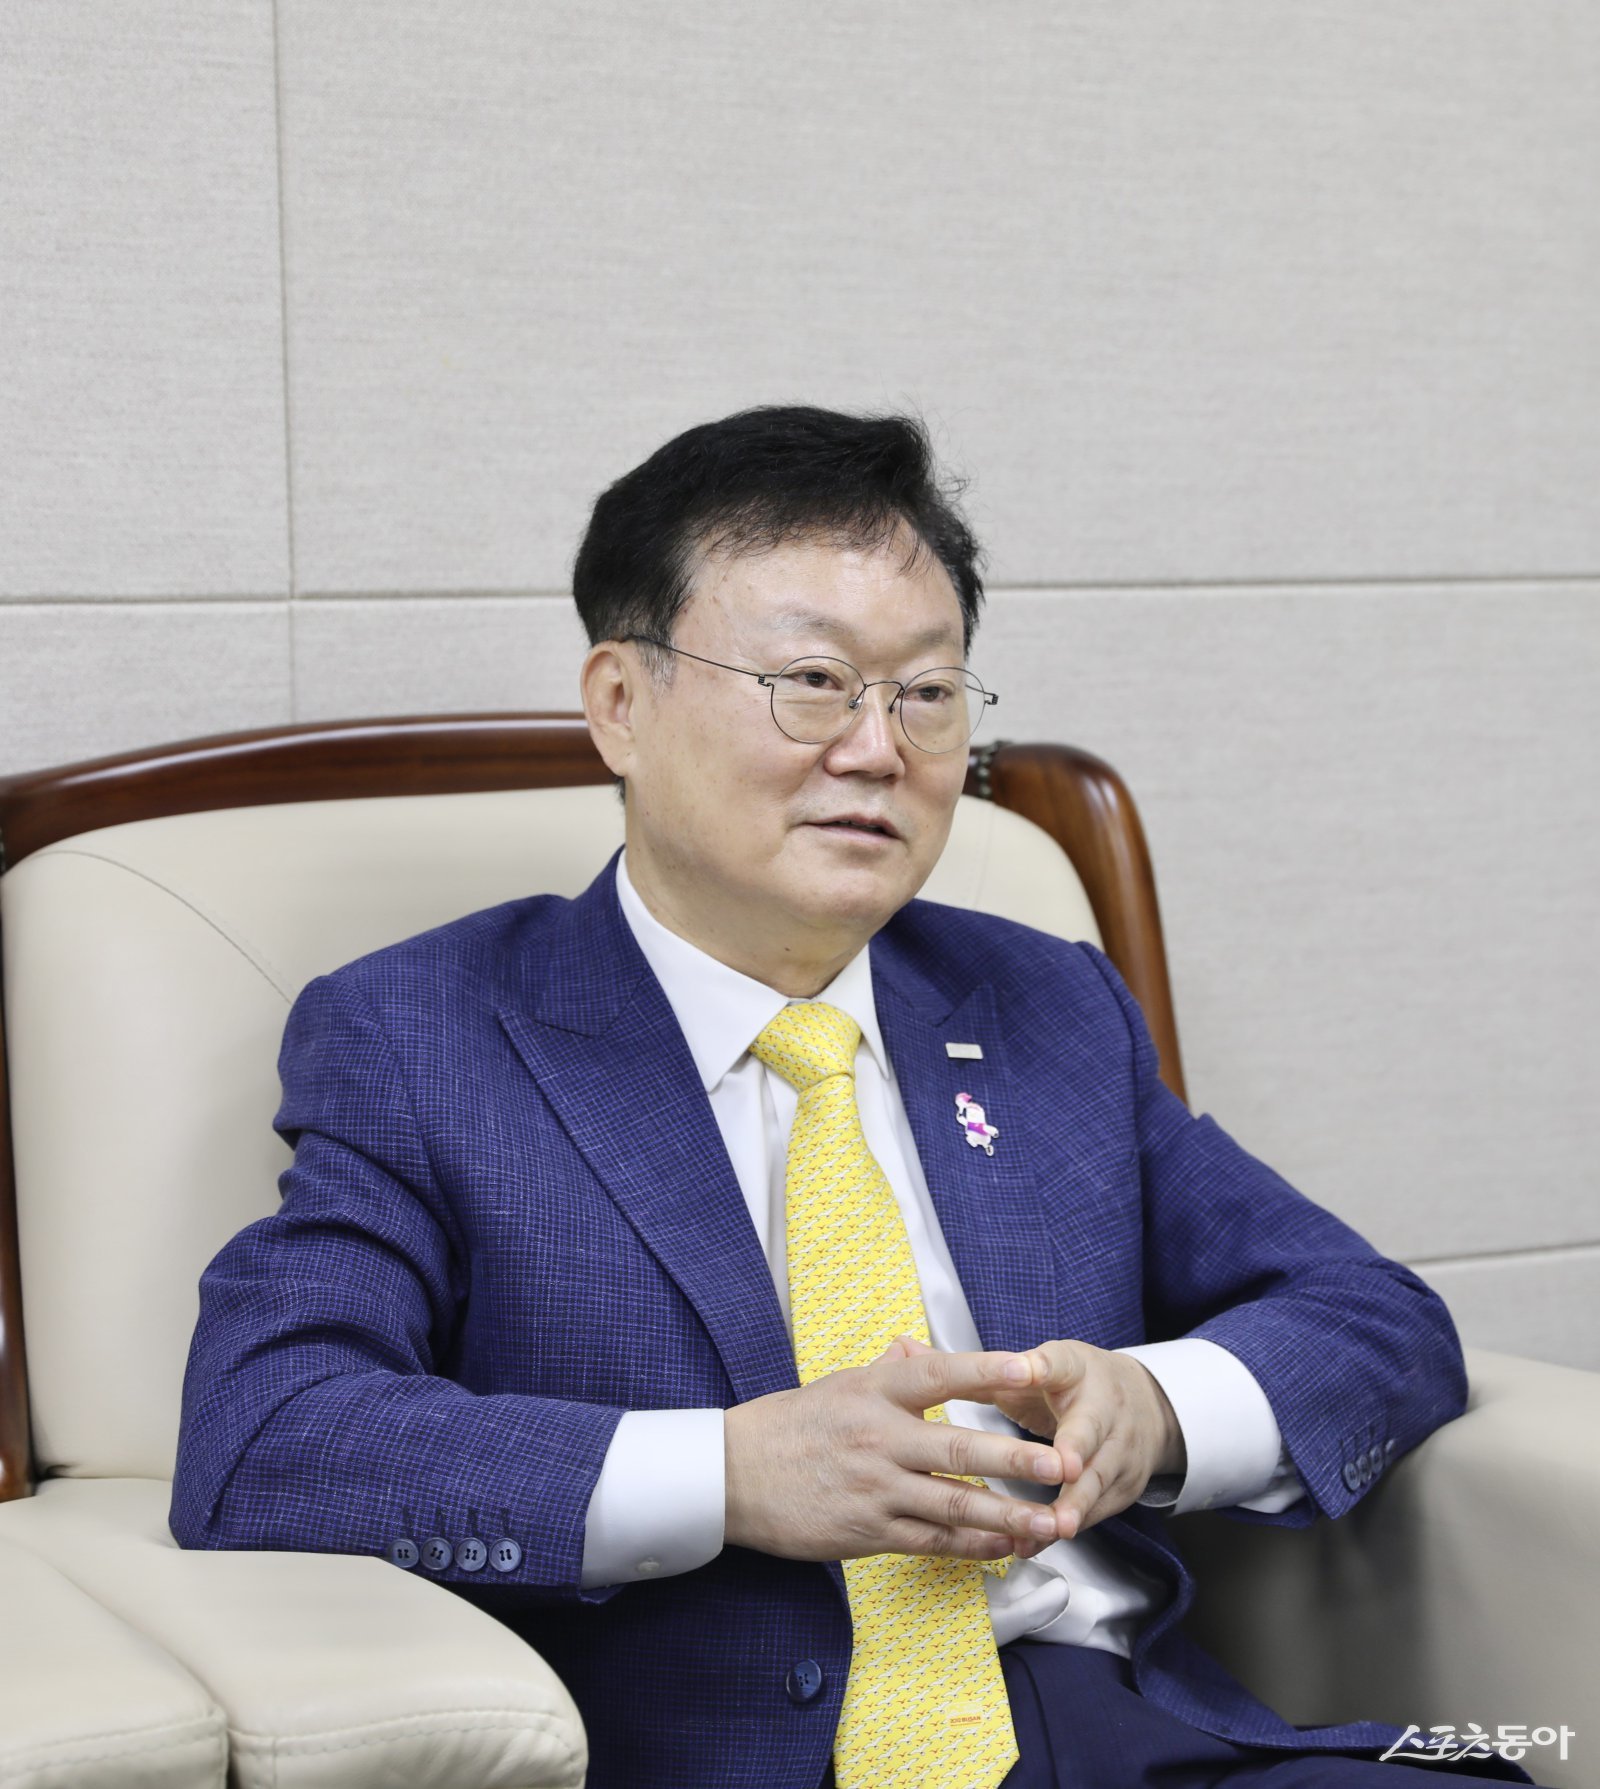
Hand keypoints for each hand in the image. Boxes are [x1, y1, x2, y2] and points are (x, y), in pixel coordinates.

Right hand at [724, 1349, 1067, 1563]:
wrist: (733, 1476)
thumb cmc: (789, 1425)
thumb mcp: (840, 1384)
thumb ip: (891, 1371)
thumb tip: (922, 1348)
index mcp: (874, 1393)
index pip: (940, 1375)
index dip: (987, 1371)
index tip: (1030, 1367)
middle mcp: (879, 1439)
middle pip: (959, 1451)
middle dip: (1017, 1461)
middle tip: (1063, 1464)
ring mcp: (875, 1490)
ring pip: (953, 1506)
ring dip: (1008, 1516)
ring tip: (1051, 1521)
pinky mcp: (867, 1532)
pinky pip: (931, 1540)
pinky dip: (970, 1545)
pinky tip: (1004, 1547)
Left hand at [880, 1335, 1185, 1548]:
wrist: (1141, 1406)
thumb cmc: (1067, 1385)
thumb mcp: (1032, 1364)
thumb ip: (974, 1365)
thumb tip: (905, 1349)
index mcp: (1073, 1368)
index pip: (1057, 1362)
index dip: (1040, 1367)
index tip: (1022, 1370)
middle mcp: (1103, 1406)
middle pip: (1089, 1429)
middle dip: (1076, 1452)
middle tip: (1062, 1469)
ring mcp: (1119, 1449)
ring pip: (1096, 1481)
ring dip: (1073, 1506)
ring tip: (1050, 1529)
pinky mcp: (1123, 1487)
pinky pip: (1094, 1513)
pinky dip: (1064, 1529)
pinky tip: (1035, 1545)